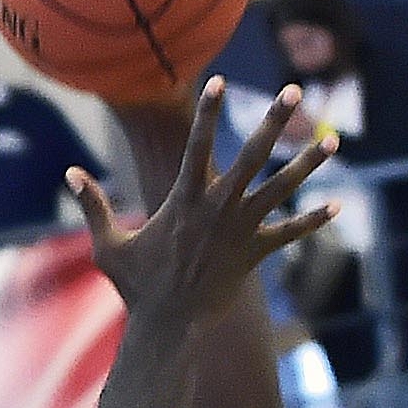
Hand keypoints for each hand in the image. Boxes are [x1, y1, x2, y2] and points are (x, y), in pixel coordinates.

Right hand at [73, 81, 338, 332]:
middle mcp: (218, 207)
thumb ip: (93, 207)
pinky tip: (338, 205)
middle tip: (294, 91)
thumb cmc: (137, 286)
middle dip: (274, 122)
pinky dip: (312, 221)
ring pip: (280, 188)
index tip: (219, 81)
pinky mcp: (254, 253)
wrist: (169, 326)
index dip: (207, 112)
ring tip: (333, 142)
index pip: (198, 145)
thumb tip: (69, 174)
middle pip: (252, 155)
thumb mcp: (108, 245)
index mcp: (184, 199)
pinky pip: (289, 234)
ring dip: (307, 164)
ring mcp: (240, 229)